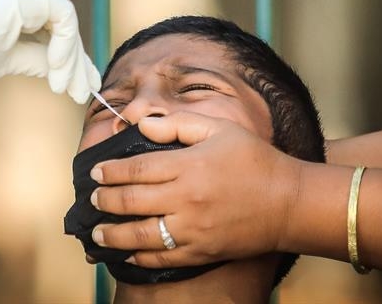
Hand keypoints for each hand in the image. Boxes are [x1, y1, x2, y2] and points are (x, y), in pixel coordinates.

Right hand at [0, 0, 100, 101]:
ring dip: (70, 59)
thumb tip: (68, 74)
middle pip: (60, 21)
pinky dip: (65, 45)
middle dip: (74, 60)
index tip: (73, 86)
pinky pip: (63, 17)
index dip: (65, 55)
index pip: (48, 23)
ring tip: (67, 89)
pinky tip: (56, 69)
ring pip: (65, 20)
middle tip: (83, 92)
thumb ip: (39, 58)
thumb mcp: (10, 57)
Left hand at [88, 111, 301, 267]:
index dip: (110, 171)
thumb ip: (178, 124)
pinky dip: (141, 257)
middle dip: (104, 200)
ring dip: (113, 234)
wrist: (290, 203)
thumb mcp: (219, 129)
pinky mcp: (203, 252)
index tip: (95, 171)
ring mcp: (193, 230)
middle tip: (91, 199)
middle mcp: (186, 199)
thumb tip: (142, 123)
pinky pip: (164, 258)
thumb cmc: (255, 160)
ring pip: (141, 235)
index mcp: (188, 166)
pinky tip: (127, 253)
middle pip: (131, 202)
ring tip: (97, 231)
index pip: (136, 169)